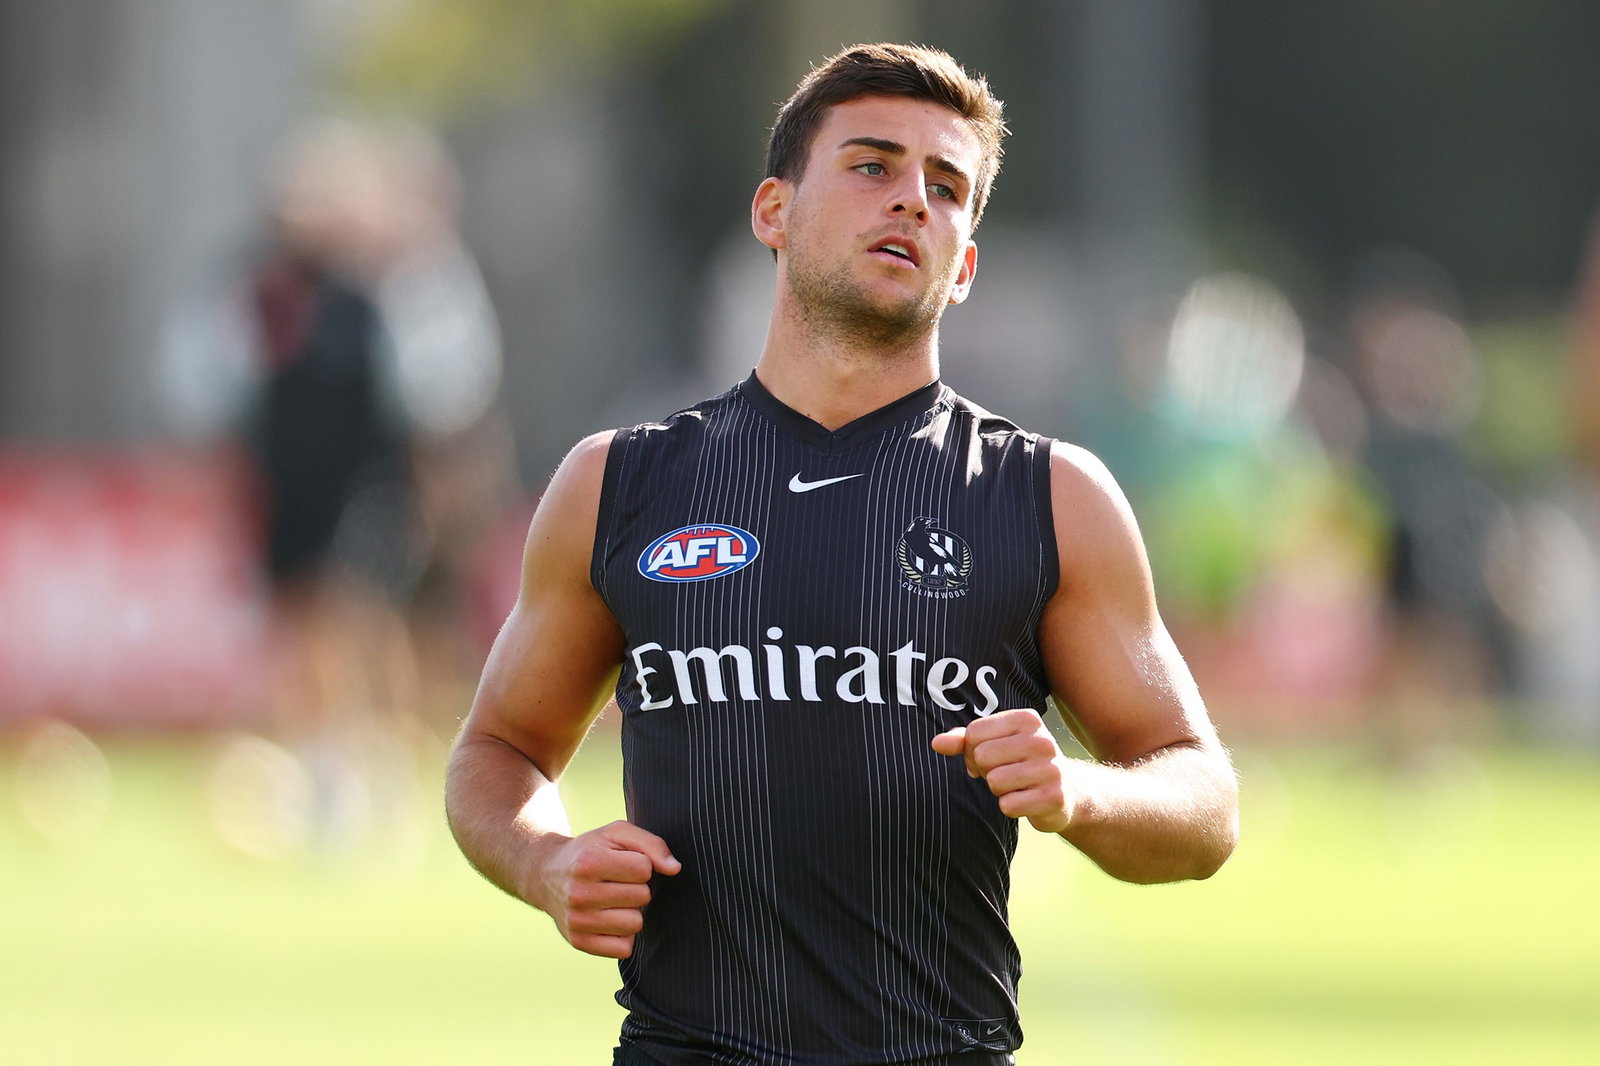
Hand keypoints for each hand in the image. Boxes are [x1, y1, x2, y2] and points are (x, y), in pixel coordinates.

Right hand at [533, 820, 679, 958]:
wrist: (547, 874)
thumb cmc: (591, 850)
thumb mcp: (617, 834)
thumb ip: (651, 844)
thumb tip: (675, 869)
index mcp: (589, 862)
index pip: (644, 869)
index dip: (641, 864)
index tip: (624, 862)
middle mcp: (580, 893)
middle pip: (642, 897)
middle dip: (637, 888)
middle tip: (618, 882)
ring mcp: (577, 921)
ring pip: (635, 924)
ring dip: (631, 912)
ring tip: (614, 900)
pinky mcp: (579, 942)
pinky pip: (624, 948)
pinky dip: (623, 935)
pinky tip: (609, 919)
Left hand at [931, 708, 1080, 833]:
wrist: (1067, 791)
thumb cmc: (1020, 763)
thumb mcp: (994, 743)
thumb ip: (962, 740)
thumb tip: (936, 743)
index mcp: (1026, 719)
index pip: (974, 733)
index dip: (973, 751)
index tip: (992, 758)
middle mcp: (1042, 740)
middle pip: (982, 756)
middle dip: (986, 771)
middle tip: (1005, 773)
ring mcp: (1051, 769)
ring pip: (994, 782)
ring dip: (998, 790)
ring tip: (1017, 786)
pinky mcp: (1053, 797)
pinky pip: (1008, 805)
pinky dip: (1010, 807)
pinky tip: (1027, 800)